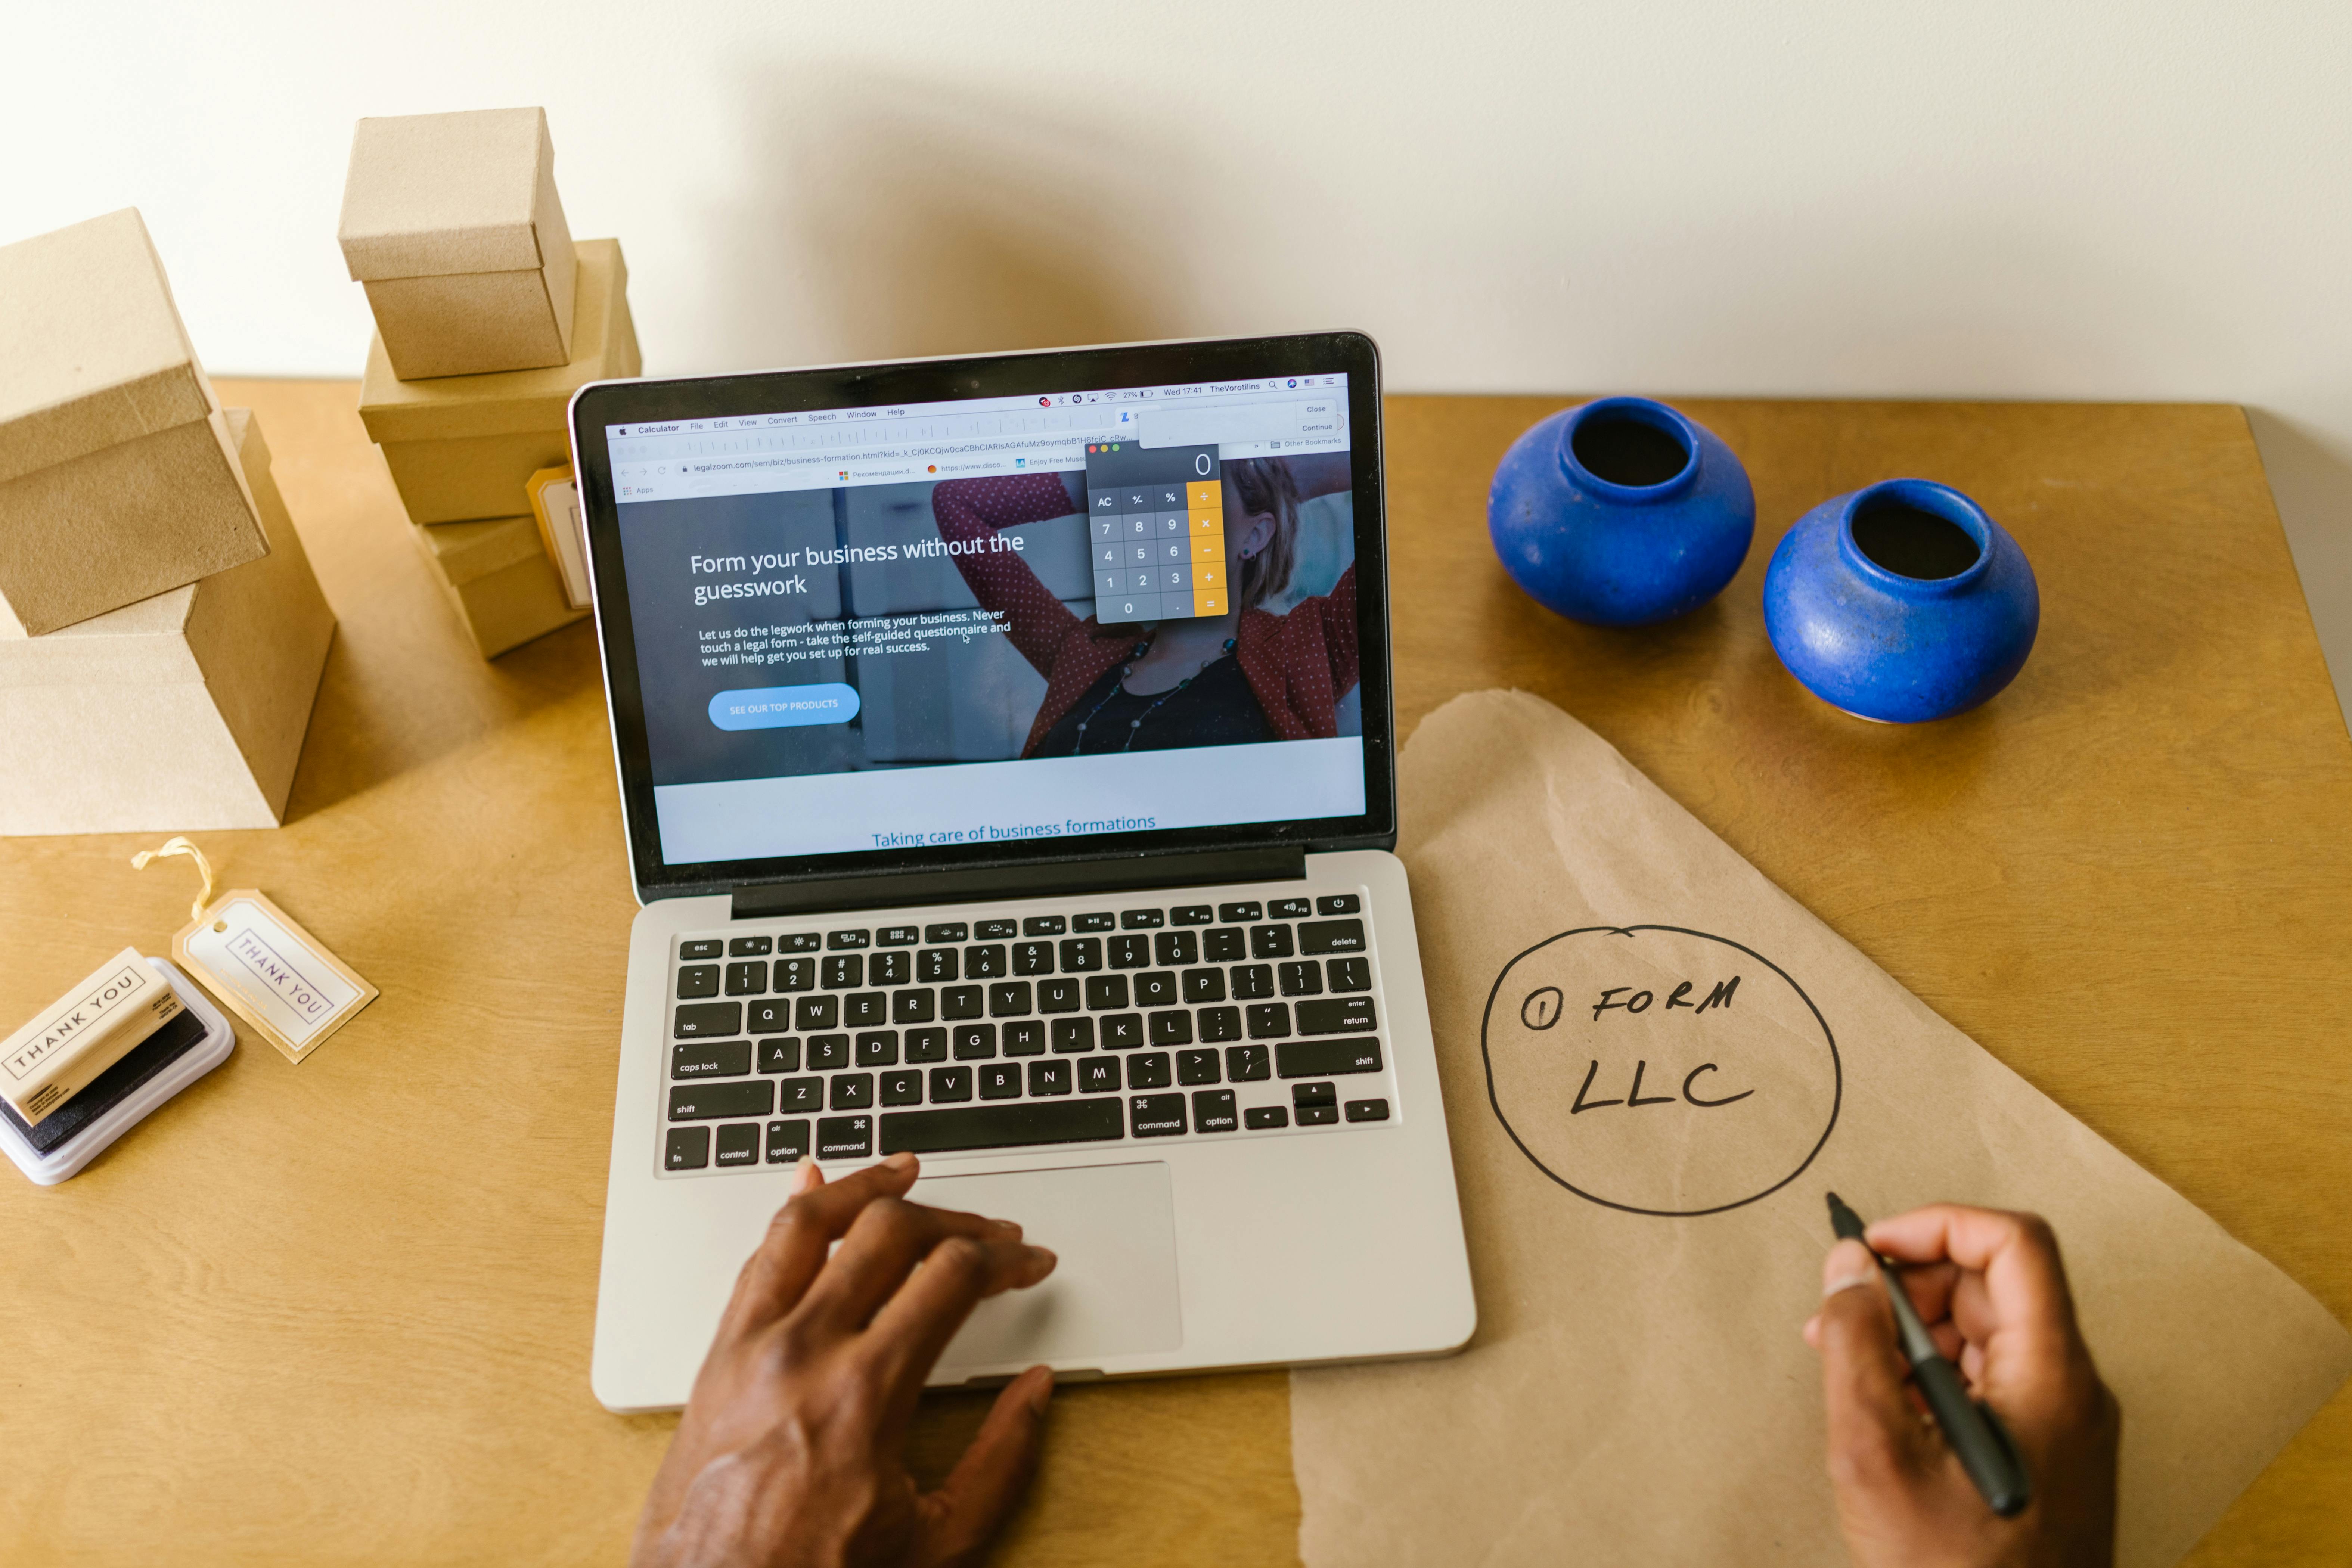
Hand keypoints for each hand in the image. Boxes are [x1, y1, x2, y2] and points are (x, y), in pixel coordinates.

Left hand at [633, 1154, 1058, 1567]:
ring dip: (867, 1186)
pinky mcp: (715, 1355)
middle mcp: (803, 1352)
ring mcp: (750, 1347)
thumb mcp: (936, 1540)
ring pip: (810, 1222)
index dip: (1004, 1258)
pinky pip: (755, 1258)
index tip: (1028, 1263)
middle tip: (989, 1235)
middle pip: (891, 1233)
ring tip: (907, 1173)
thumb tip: (1036, 1390)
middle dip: (957, 1221)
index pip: (950, 1276)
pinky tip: (815, 1190)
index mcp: (865, 1395)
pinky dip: (792, 1214)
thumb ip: (1001, 1460)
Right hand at [1802, 1205, 2119, 1567]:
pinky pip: (1991, 1377)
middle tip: (1839, 1318)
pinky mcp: (2049, 1450)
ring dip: (1913, 1330)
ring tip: (1853, 1372)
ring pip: (1988, 1330)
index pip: (2013, 1244)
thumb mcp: (1876, 1451)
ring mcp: (2066, 1423)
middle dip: (1908, 1285)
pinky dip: (1933, 1374)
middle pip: (1994, 1284)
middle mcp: (2074, 1389)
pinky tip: (1888, 1410)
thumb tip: (1850, 1267)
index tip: (1871, 1249)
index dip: (1936, 1225)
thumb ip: (1856, 1346)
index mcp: (2052, 1378)